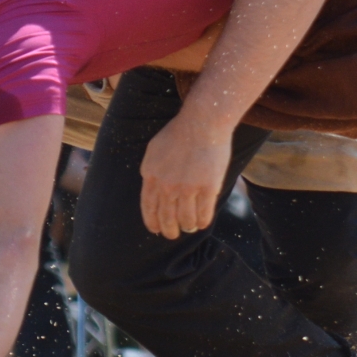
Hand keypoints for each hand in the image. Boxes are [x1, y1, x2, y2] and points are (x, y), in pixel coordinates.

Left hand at [138, 111, 231, 240]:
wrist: (202, 122)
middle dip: (170, 231)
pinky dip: (203, 222)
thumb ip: (151, 171)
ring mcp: (187, 188)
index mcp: (151, 176)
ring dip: (188, 227)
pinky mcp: (207, 188)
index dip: (153, 223)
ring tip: (190, 226)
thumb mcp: (154, 151)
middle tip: (174, 234)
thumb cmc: (179, 133)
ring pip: (186, 220)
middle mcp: (166, 186)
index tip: (157, 230)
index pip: (148, 208)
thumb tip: (152, 190)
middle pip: (166, 219)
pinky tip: (203, 222)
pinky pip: (204, 214)